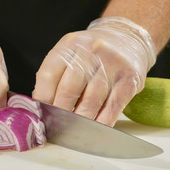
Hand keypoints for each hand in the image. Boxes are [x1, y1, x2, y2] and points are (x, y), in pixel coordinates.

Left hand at [32, 17, 155, 126]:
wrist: (127, 37)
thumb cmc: (91, 53)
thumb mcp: (69, 53)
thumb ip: (54, 76)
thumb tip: (41, 108)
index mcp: (69, 45)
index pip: (48, 76)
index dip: (43, 100)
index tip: (41, 115)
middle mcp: (90, 52)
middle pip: (69, 90)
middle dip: (60, 114)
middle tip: (55, 128)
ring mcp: (111, 65)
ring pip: (90, 101)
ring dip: (80, 121)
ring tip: (72, 132)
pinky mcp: (129, 80)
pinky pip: (112, 107)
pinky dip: (102, 122)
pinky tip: (94, 131)